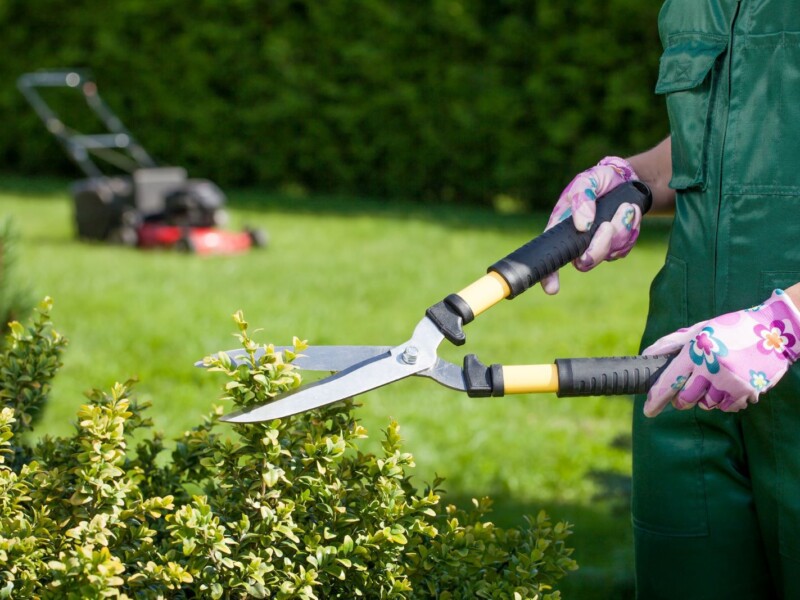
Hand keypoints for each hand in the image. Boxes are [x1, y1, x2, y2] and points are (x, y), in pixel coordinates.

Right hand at [541, 156, 639, 294]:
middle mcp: (577, 244)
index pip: (549, 258)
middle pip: (584, 262)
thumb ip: (582, 199)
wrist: (626, 181)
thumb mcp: (586, 180)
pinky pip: (625, 248)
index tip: (552, 288)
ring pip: (609, 253)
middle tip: (607, 224)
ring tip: (626, 207)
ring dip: (621, 229)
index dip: (548, 276)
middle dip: (600, 245)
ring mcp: (598, 247)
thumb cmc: (599, 181)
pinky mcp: (616, 248)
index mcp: (561, 230)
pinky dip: (631, 228)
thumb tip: (582, 226)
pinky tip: (630, 212)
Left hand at [641, 289, 799, 416]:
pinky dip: (725, 401)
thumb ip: (671, 343)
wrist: (773, 329)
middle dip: (682, 400)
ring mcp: (731, 381)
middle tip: (686, 392)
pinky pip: (728, 407)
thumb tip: (646, 356)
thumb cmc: (729, 328)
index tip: (648, 411)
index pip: (670, 381)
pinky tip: (730, 385)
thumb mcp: (698, 329)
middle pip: (687, 399)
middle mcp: (712, 367)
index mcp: (696, 350)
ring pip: (707, 404)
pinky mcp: (748, 391)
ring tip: (715, 380)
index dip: (656, 399)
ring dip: (706, 398)